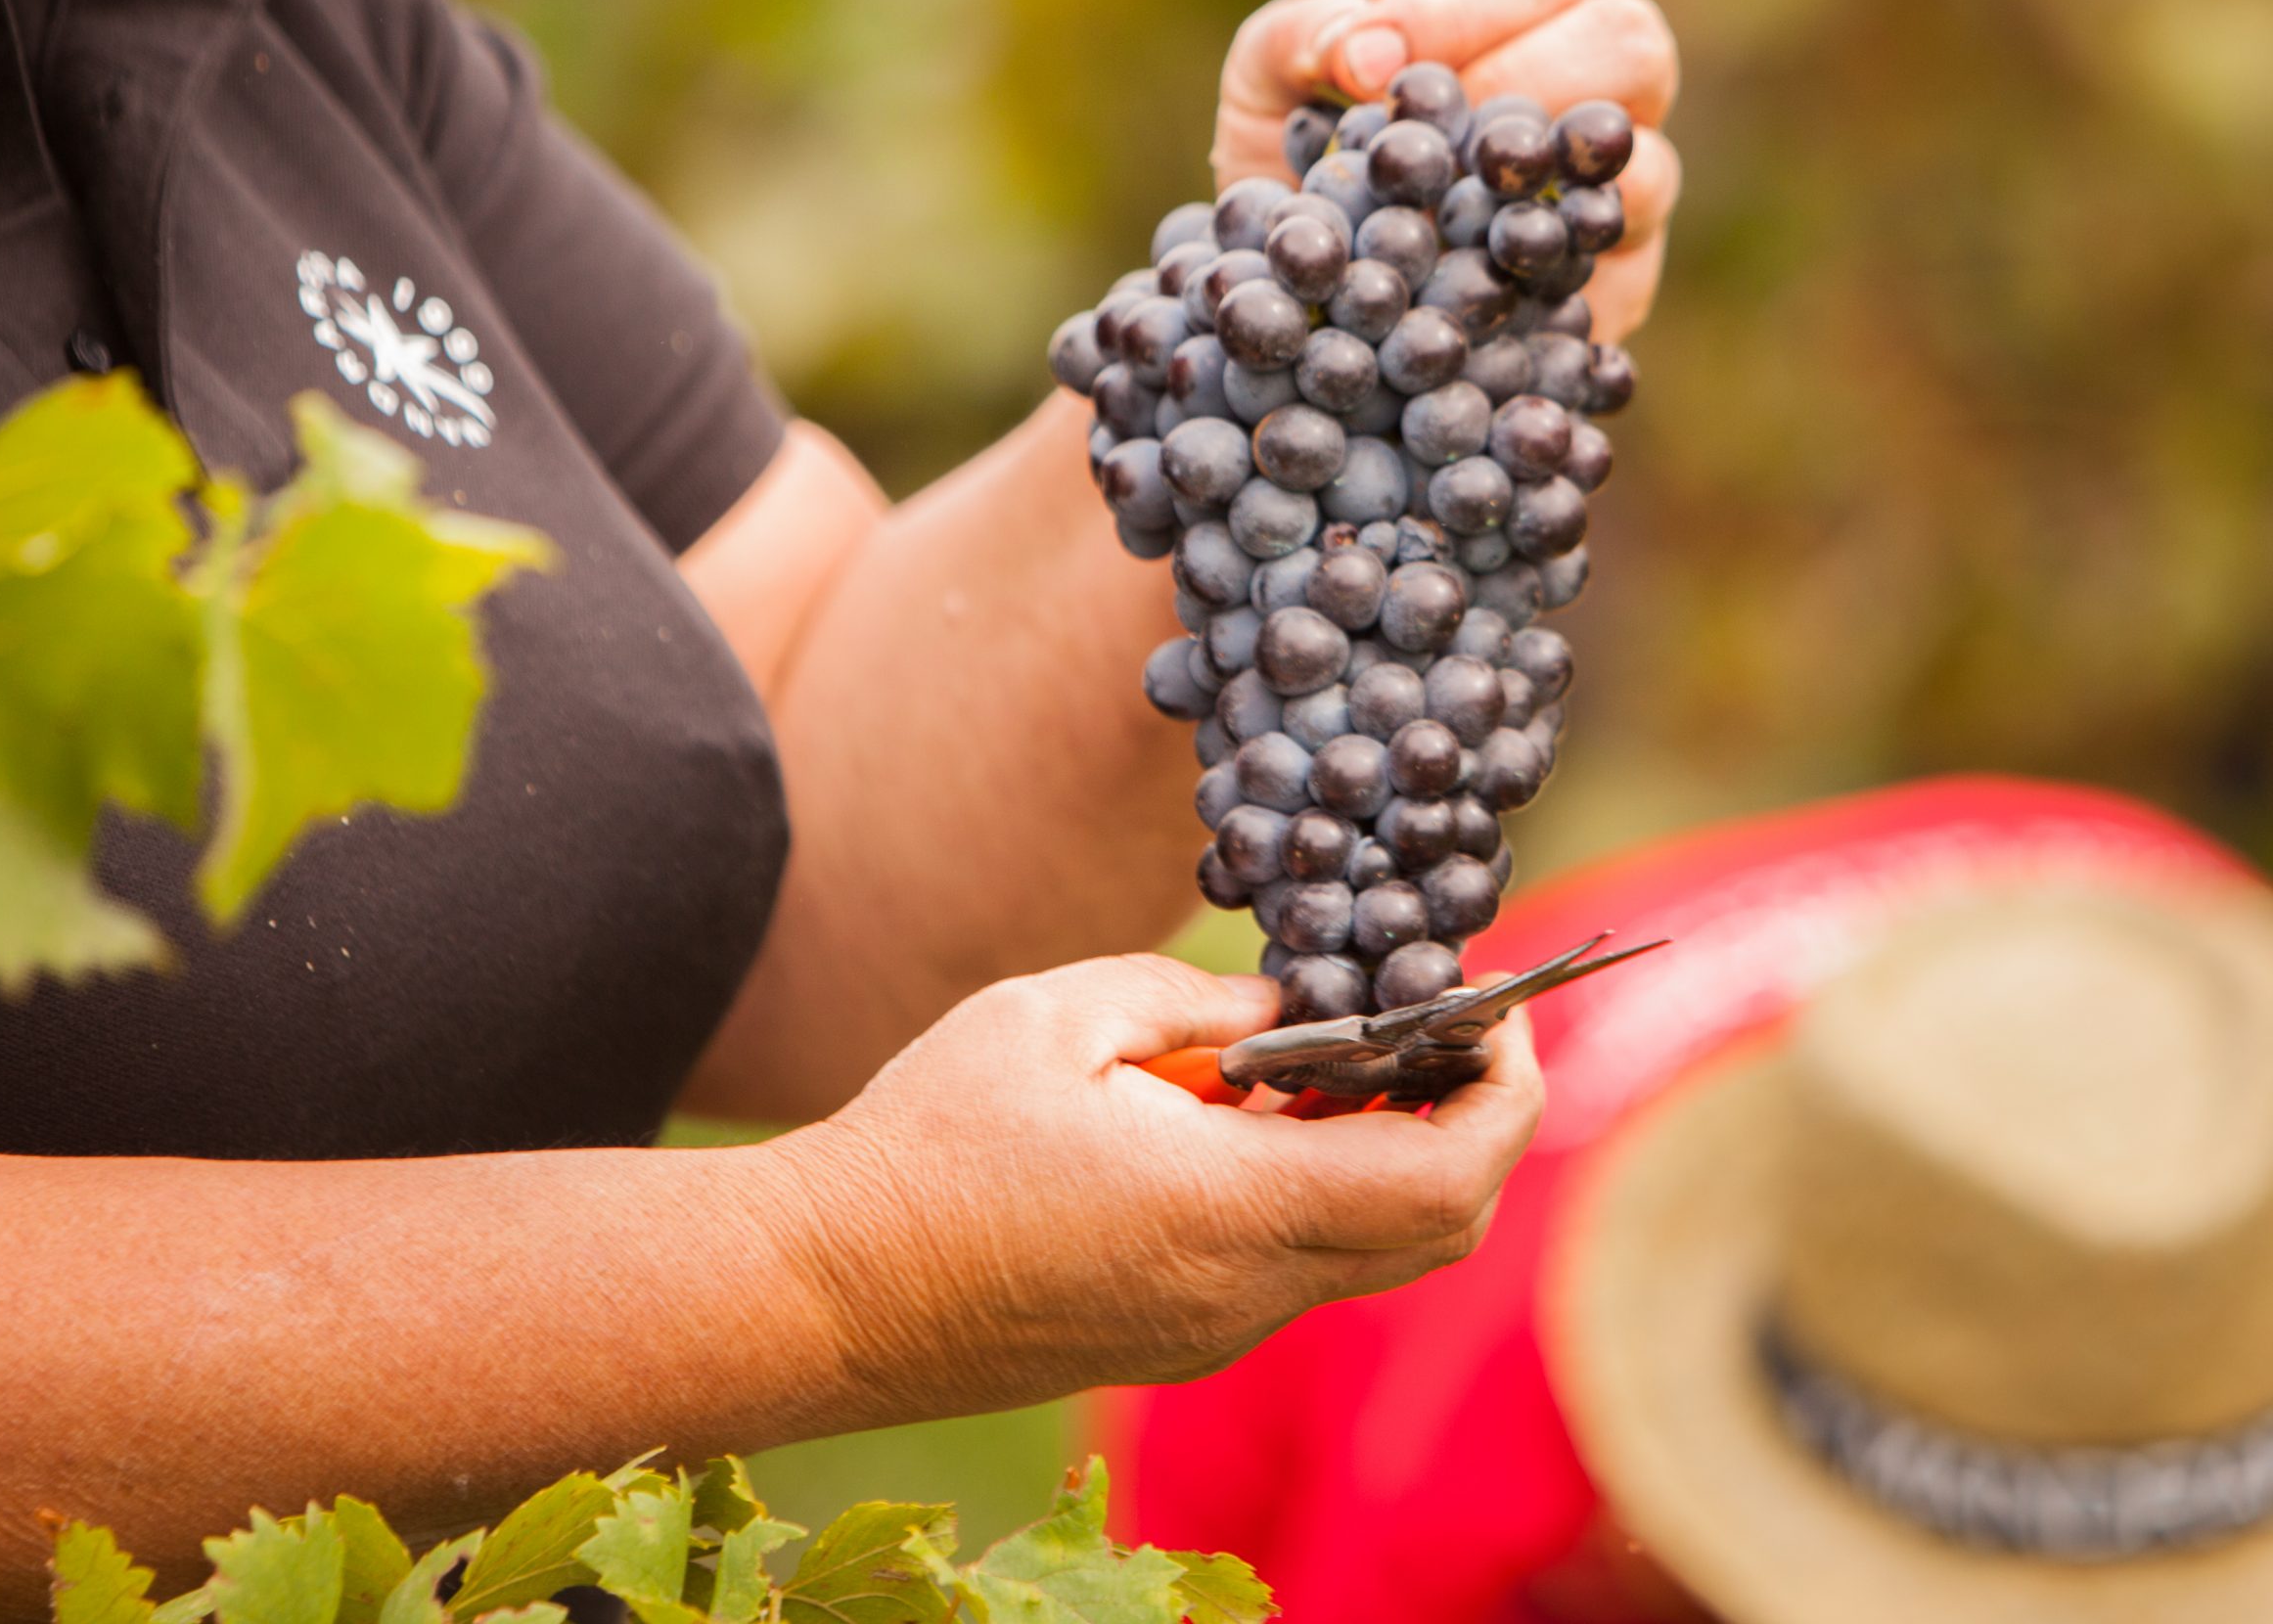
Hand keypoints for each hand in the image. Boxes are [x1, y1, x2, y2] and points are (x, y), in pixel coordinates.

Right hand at [766, 953, 1541, 1421]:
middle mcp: (1245, 1293)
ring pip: (1371, 1250)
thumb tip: (1288, 1011)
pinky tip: (1258, 1106)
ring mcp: (1213, 1328)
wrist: (829, 1290)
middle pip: (1436, 1229)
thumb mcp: (1059, 1014)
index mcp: (1230, 1211)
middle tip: (1447, 1022)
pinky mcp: (1177, 1334)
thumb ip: (1194, 999)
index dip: (1503, 1096)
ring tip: (1346, 1045)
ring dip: (1393, 1151)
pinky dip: (1323, 1183)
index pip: (1442, 1179)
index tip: (1496, 1013)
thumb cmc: (932, 1140)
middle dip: (1472, 1120)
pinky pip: (1298, 1263)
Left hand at [1210, 0, 1680, 341]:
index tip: (1369, 64)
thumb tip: (1363, 52)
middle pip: (1629, 42)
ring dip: (1549, 188)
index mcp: (1510, 16)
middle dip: (1529, 80)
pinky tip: (1468, 295)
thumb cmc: (1292, 168)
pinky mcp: (1616, 289)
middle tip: (1432, 140)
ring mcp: (1615, 190)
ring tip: (1452, 216)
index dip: (1458, 5)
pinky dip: (1545, 282)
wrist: (1297, 298)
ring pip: (1646, 164)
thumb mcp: (1263, 91)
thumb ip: (1294, 40)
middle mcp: (1585, 88)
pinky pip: (1621, 278)